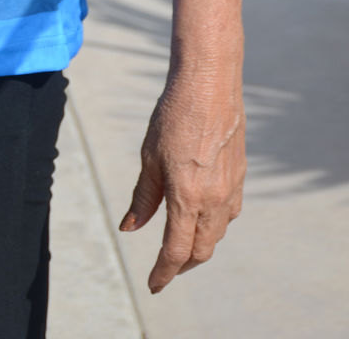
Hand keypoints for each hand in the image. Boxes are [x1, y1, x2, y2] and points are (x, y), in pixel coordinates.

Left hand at [120, 73, 245, 293]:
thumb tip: (130, 228)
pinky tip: (202, 217)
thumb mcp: (149, 157)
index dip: (163, 272)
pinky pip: (229, 214)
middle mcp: (214, 200)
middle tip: (166, 271)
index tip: (153, 285)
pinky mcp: (240, 177)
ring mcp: (231, 190)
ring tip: (182, 247)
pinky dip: (214, 225)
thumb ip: (143, 197)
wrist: (210, 85)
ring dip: (200, 247)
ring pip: (217, 234)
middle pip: (201, 250)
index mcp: (187, 198)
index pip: (175, 251)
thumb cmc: (174, 116)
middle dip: (182, 266)